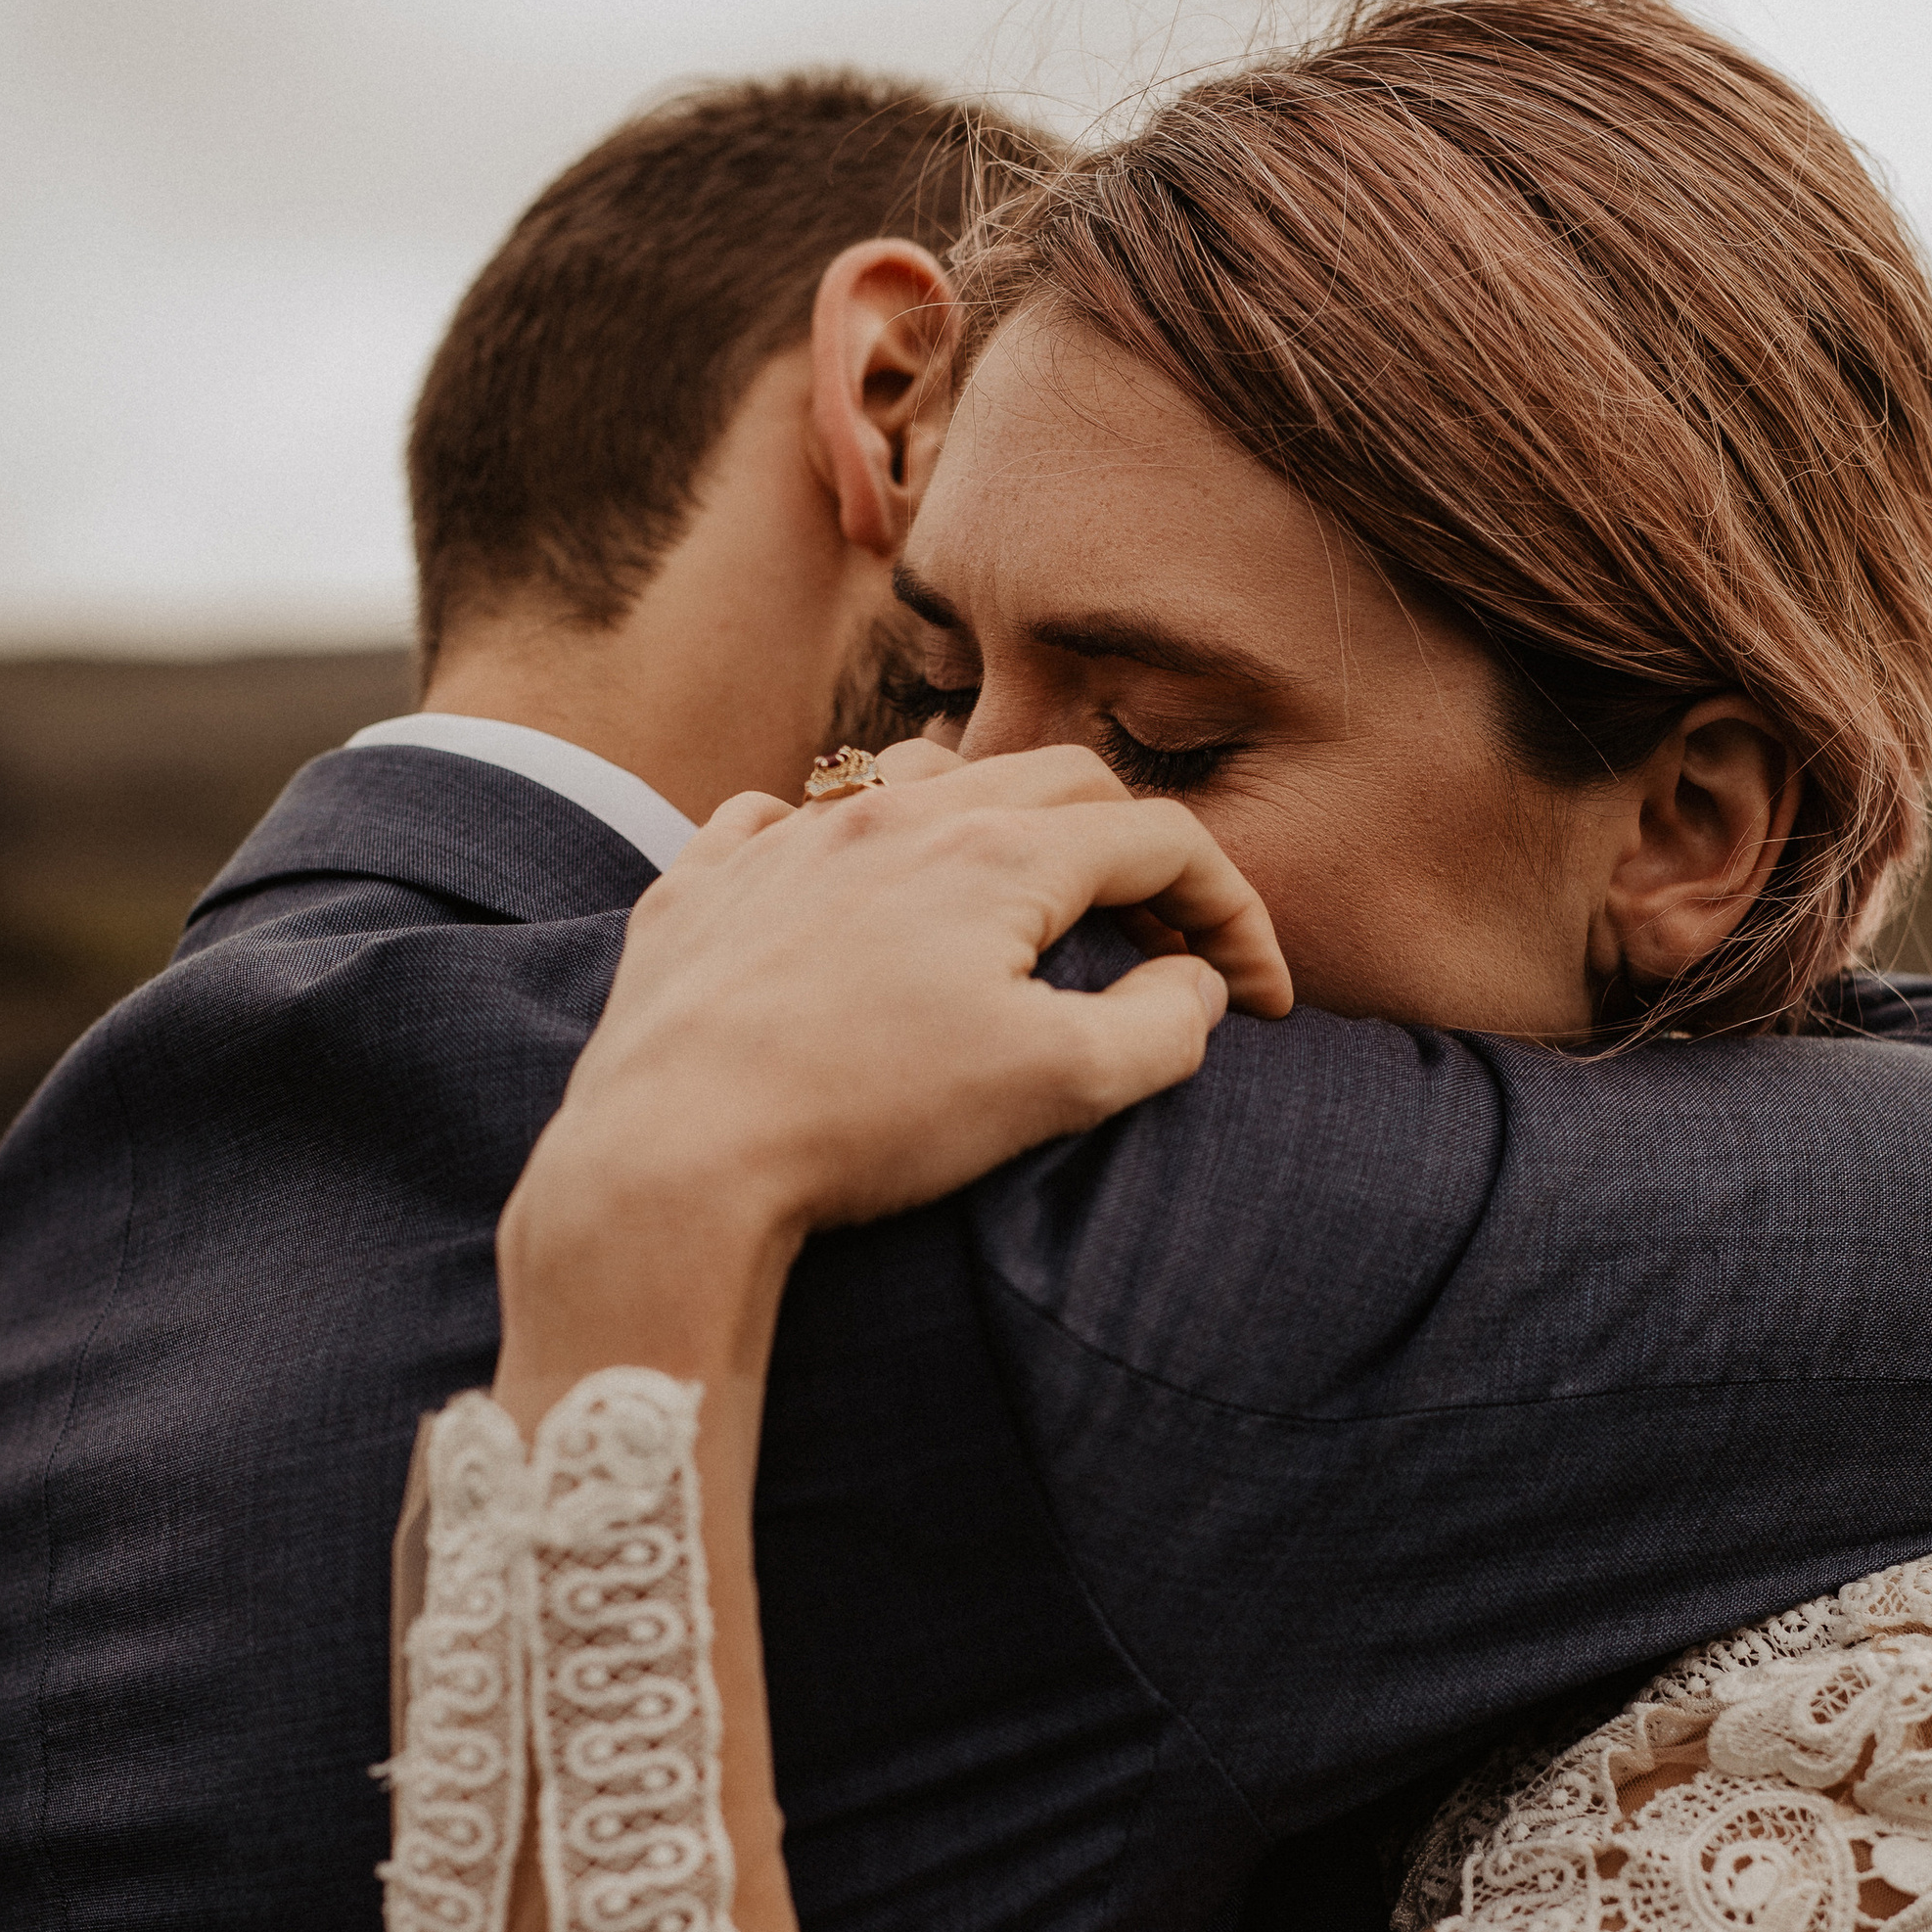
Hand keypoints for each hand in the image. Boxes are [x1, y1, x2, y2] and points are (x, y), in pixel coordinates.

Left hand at [496, 748, 1289, 1429]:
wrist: (670, 1156)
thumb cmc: (871, 1122)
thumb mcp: (1058, 1087)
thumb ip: (1161, 1029)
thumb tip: (1195, 990)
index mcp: (996, 854)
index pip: (1158, 841)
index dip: (1233, 913)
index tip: (1261, 998)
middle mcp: (892, 814)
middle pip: (1054, 783)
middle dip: (1131, 853)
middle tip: (1161, 944)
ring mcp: (784, 839)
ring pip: (917, 774)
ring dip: (993, 820)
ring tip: (1014, 897)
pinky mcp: (699, 885)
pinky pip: (777, 817)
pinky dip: (841, 843)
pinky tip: (846, 894)